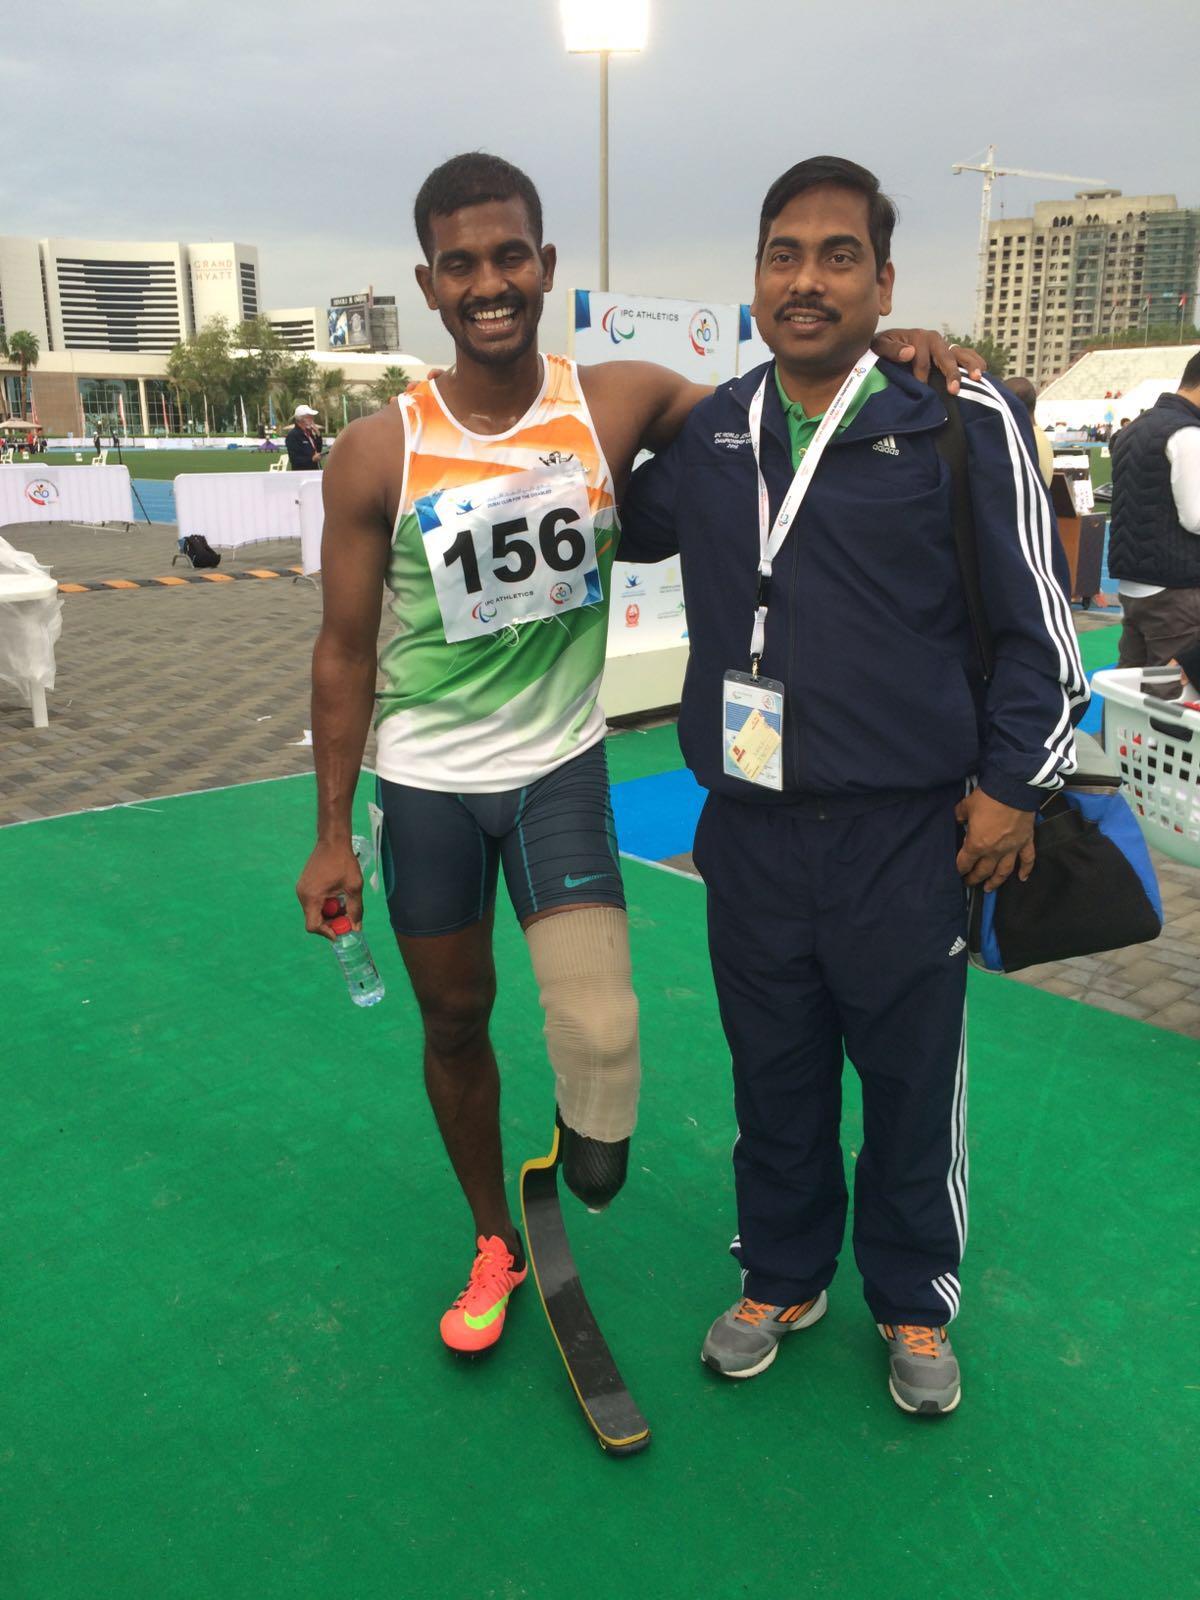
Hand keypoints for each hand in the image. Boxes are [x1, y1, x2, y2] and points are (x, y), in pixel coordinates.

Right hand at [297, 838, 362, 939]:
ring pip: (314, 911)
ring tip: (344, 904)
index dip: (327, 932)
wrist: (333, 841)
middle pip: (314, 920)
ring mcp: (302, 890)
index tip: (341, 931)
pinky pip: (314, 902)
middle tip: (346, 918)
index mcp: (312, 897)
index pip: (313, 926)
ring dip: (329, 913)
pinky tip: (337, 896)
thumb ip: (355, 909)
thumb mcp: (354, 887)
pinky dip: (325, 905)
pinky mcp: (305, 885)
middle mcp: (302, 895)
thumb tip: (356, 928)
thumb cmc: (344, 862)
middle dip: (331, 923)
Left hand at [871, 328, 985, 392]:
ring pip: (961, 354)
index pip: (923, 360)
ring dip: (970, 365)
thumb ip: (891, 349)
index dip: (921, 376)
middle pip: (946, 357)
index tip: (920, 389)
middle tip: (953, 390)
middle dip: (951, 373)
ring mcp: (944, 346)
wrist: (887, 345)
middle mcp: (935, 339)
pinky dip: (975, 363)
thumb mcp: (880, 346)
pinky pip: (966, 356)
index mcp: (918, 337)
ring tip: (977, 377)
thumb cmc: (882, 348)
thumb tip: (910, 352)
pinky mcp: (950, 352)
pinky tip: (983, 375)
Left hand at [954, 789, 1035, 890]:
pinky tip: (1022, 878)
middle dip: (974, 878)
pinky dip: (1026, 870)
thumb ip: (960, 815)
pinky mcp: (1026, 841)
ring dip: (996, 881)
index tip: (957, 873)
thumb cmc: (988, 797)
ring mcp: (1012, 848)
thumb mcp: (966, 805)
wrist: (1013, 789)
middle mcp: (994, 851)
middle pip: (983, 871)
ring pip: (1004, 871)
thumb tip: (959, 819)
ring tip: (989, 888)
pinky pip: (1027, 859)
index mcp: (977, 844)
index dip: (959, 869)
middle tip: (970, 883)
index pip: (965, 863)